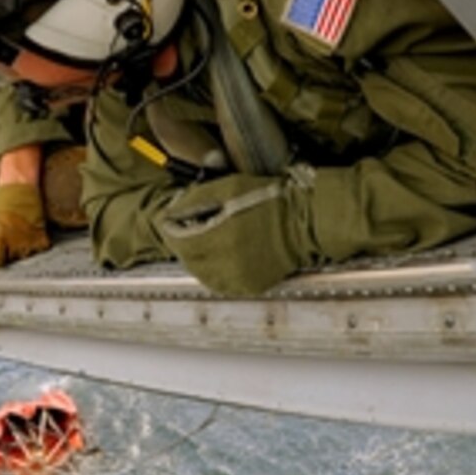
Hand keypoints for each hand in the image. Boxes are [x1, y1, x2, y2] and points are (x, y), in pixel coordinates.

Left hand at [0, 183, 50, 266]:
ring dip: (25, 249)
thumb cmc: (3, 198)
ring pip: (27, 255)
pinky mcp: (41, 235)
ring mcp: (28, 240)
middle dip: (11, 253)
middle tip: (12, 242)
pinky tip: (35, 236)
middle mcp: (13, 243)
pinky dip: (40, 244)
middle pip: (13, 260)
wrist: (20, 186)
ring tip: (23, 237)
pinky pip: (41, 248)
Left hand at [154, 172, 317, 295]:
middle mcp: (228, 262)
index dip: (171, 230)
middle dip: (185, 243)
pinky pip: (221, 284)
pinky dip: (215, 272)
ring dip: (198, 259)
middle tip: (194, 229)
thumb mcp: (229, 188)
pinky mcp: (250, 286)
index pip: (178, 241)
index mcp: (220, 236)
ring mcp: (240, 278)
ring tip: (210, 241)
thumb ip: (196, 199)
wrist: (304, 221)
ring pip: (201, 275)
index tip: (172, 222)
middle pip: (187, 259)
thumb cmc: (269, 200)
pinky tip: (223, 256)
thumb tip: (171, 210)